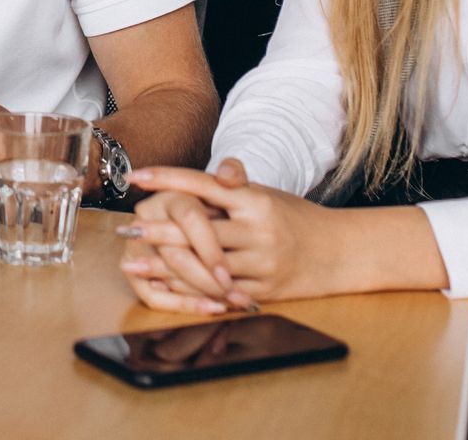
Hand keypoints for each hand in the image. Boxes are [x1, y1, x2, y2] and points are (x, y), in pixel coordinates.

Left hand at [121, 159, 343, 305]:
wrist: (341, 252)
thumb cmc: (296, 218)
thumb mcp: (267, 194)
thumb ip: (233, 187)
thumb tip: (206, 175)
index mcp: (255, 199)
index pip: (202, 184)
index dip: (167, 179)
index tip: (137, 177)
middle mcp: (258, 229)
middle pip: (197, 230)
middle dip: (157, 231)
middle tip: (126, 230)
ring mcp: (262, 262)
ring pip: (205, 266)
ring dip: (165, 266)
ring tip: (135, 264)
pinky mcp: (264, 291)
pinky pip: (221, 293)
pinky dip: (190, 290)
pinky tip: (167, 288)